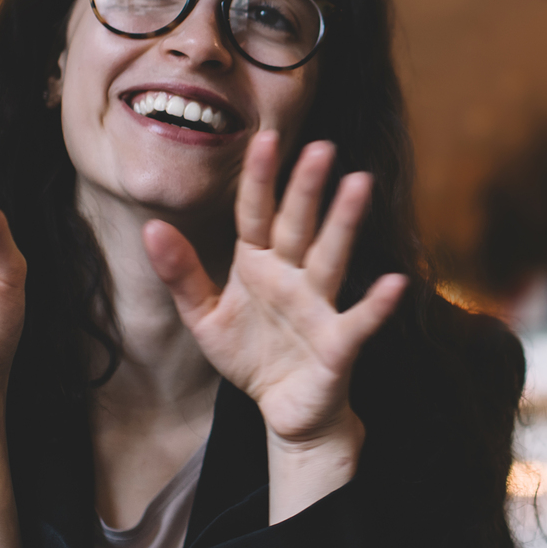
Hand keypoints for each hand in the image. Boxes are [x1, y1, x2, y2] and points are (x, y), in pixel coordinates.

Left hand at [144, 131, 406, 452]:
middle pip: (299, 226)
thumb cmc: (250, 355)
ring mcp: (318, 306)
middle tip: (321, 146)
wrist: (283, 409)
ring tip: (359, 184)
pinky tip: (393, 282)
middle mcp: (293, 276)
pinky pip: (359, 320)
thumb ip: (181, 274)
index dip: (261, 179)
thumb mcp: (205, 317)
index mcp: (258, 264)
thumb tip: (152, 228)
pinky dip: (376, 303)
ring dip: (344, 223)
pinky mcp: (338, 343)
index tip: (265, 138)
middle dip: (307, 188)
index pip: (257, 213)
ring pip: (331, 258)